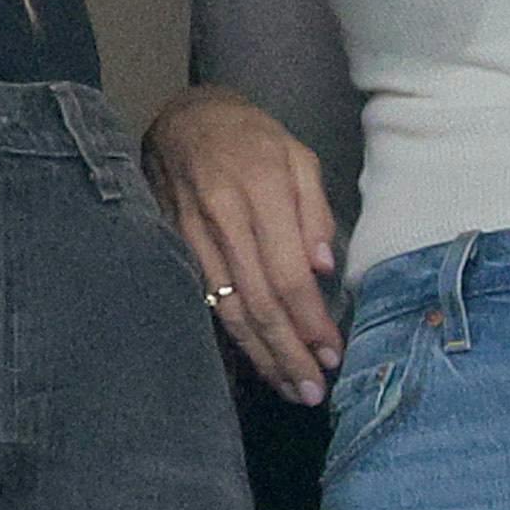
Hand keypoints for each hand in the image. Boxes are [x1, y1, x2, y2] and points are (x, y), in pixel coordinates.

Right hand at [142, 86, 343, 403]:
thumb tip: (323, 267)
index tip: (332, 352)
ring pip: (228, 310)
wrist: (181, 119)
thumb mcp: (296, 154)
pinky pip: (205, 302)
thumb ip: (314, 209)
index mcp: (261, 189)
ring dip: (261, 356)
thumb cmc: (250, 136)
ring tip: (290, 388)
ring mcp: (194, 237)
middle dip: (288, 352)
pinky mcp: (177, 249)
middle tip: (313, 390)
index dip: (310, 319)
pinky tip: (254, 362)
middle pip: (259, 301)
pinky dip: (232, 338)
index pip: (287, 272)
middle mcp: (224, 218)